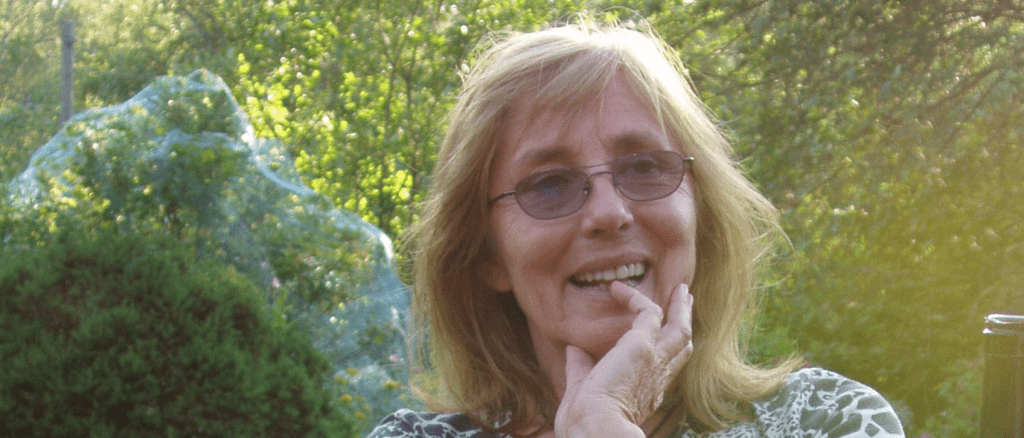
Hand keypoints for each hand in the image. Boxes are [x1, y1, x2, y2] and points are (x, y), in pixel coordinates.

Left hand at [554, 282, 693, 437]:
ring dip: (680, 307)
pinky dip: (635, 297)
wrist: (595, 429)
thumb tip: (572, 350)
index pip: (663, 366)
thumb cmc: (584, 421)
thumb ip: (579, 368)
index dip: (665, 348)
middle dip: (684, 321)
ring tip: (681, 289)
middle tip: (685, 302)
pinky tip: (617, 289)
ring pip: (679, 329)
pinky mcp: (644, 346)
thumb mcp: (580, 390)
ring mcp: (655, 361)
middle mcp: (657, 377)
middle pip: (681, 345)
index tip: (653, 331)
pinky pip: (649, 311)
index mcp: (645, 391)